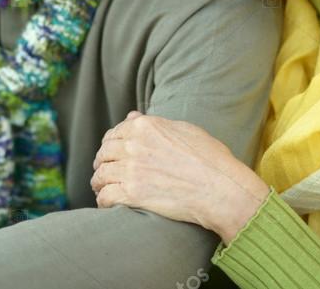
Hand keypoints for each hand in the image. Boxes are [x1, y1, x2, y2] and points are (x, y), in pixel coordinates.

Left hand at [91, 111, 269, 243]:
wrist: (220, 188)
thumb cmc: (210, 159)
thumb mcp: (185, 130)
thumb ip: (155, 123)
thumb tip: (132, 116)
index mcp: (145, 126)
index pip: (114, 133)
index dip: (110, 145)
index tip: (112, 154)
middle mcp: (134, 144)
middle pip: (104, 153)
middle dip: (102, 163)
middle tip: (104, 172)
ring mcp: (131, 169)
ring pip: (100, 175)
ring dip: (99, 183)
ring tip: (101, 189)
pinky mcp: (132, 193)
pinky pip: (105, 196)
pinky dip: (104, 200)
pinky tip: (108, 203)